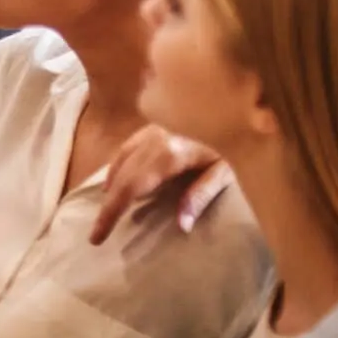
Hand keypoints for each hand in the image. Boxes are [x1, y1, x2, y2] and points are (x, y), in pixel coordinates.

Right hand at [89, 125, 231, 243]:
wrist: (240, 102)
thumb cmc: (241, 137)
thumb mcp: (227, 170)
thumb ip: (201, 195)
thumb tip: (181, 225)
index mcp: (169, 154)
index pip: (130, 187)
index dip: (111, 212)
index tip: (97, 236)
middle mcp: (154, 139)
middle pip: (121, 176)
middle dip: (107, 205)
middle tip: (96, 231)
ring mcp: (154, 128)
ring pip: (122, 156)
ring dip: (111, 182)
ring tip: (107, 204)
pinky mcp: (160, 122)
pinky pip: (131, 144)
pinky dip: (120, 161)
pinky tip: (121, 172)